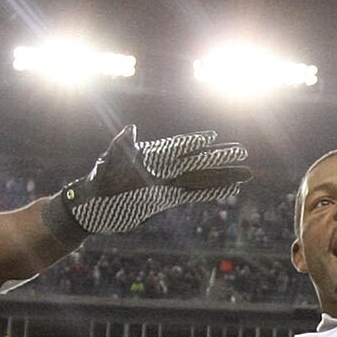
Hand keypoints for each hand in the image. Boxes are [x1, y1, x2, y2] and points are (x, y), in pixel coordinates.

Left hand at [56, 128, 250, 238]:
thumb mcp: (108, 161)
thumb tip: (130, 129)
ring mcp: (167, 184)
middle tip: (242, 150)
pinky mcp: (165, 199)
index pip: (179, 146)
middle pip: (197, 161)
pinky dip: (210, 192)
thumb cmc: (98, 180)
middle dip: (220, 157)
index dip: (196, 141)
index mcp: (152, 156)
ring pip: (200, 179)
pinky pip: (193, 195)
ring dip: (222, 176)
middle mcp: (164, 168)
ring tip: (244, 173)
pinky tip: (226, 190)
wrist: (92, 206)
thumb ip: (121, 146)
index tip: (214, 137)